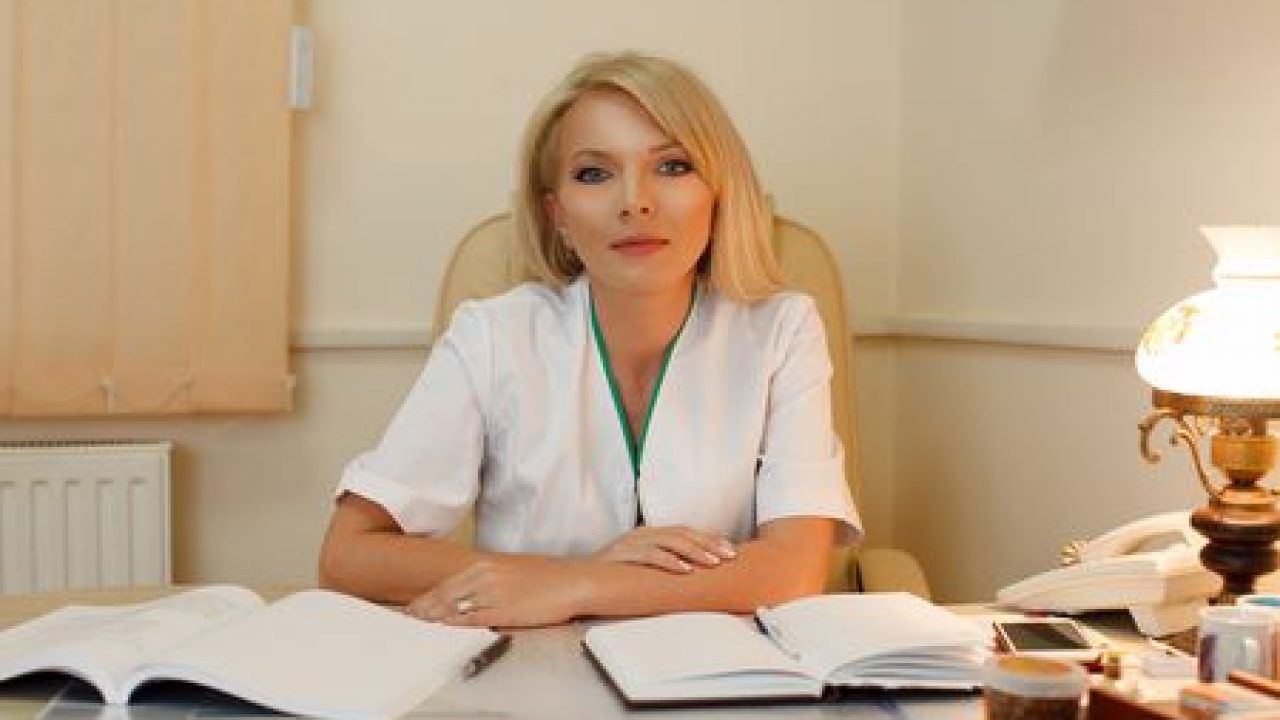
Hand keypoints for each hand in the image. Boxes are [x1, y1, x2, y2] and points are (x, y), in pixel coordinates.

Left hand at [406, 556, 592, 627]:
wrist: (574, 580)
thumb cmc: (548, 577)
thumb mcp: (512, 570)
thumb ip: (489, 579)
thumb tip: (471, 592)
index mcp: (486, 564)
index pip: (447, 583)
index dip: (428, 597)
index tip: (413, 606)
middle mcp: (485, 576)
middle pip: (444, 595)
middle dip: (423, 608)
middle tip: (407, 618)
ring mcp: (493, 593)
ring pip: (452, 607)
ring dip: (432, 618)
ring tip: (416, 626)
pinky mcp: (503, 610)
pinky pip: (471, 620)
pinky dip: (453, 625)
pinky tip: (442, 630)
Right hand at [592, 525, 735, 573]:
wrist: (579, 579)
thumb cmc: (613, 577)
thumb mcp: (642, 567)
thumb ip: (663, 566)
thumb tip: (693, 575)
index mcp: (650, 535)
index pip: (686, 532)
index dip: (709, 539)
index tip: (730, 550)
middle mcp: (644, 534)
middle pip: (683, 533)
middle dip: (709, 544)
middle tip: (729, 555)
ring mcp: (633, 542)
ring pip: (670, 541)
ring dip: (694, 551)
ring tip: (713, 561)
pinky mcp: (623, 554)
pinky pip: (650, 555)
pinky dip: (669, 561)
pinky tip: (684, 569)